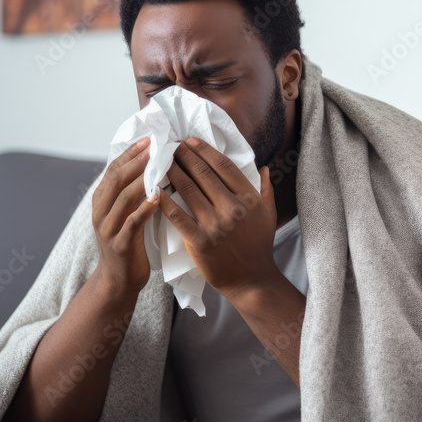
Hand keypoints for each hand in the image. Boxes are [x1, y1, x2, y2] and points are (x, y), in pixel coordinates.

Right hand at [90, 137, 158, 296]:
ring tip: (157, 165)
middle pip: (115, 180)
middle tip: (154, 146)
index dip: (129, 154)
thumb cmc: (128, 244)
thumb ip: (131, 194)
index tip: (147, 140)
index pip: (113, 170)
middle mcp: (101, 213)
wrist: (118, 281)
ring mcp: (109, 229)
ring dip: (141, 179)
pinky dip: (144, 209)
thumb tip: (150, 166)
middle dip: (135, 161)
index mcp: (101, 203)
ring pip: (123, 198)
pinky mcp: (121, 245)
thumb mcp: (124, 215)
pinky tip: (157, 197)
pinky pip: (132, 223)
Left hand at [157, 137, 278, 300]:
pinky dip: (163, 200)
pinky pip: (176, 215)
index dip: (204, 150)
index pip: (223, 165)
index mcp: (249, 198)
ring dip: (170, 171)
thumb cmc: (259, 246)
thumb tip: (264, 168)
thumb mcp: (268, 215)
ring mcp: (215, 224)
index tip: (190, 141)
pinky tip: (153, 188)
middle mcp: (232, 208)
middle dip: (183, 155)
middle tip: (169, 145)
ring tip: (159, 161)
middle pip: (202, 173)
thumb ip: (266, 190)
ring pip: (187, 189)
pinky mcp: (199, 241)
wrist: (251, 280)